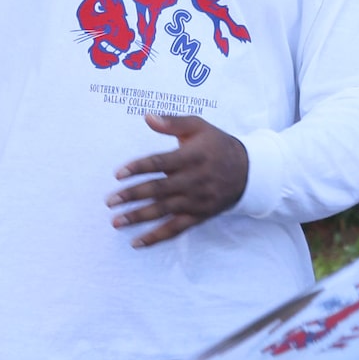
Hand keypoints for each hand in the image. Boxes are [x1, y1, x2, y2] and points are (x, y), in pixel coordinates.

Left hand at [109, 114, 249, 246]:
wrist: (248, 171)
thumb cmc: (217, 145)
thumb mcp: (199, 126)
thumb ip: (172, 122)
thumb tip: (147, 117)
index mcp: (191, 157)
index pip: (160, 164)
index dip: (138, 168)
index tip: (118, 174)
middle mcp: (194, 181)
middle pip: (159, 190)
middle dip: (132, 196)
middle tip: (110, 201)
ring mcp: (196, 201)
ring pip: (164, 212)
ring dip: (139, 218)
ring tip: (116, 222)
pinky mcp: (199, 216)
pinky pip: (176, 229)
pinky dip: (156, 237)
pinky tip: (137, 242)